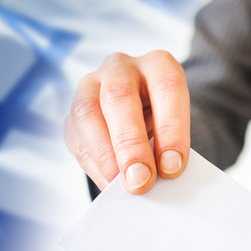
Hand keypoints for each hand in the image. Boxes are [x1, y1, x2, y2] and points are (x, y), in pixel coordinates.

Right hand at [64, 50, 189, 193]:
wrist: (143, 113)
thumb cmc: (165, 120)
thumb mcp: (177, 125)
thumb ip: (169, 147)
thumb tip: (157, 177)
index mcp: (159, 64)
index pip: (167, 88)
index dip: (171, 129)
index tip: (172, 167)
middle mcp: (122, 67)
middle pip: (119, 96)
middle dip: (130, 144)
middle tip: (140, 181)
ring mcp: (92, 84)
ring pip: (88, 112)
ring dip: (104, 154)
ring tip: (120, 185)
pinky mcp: (73, 110)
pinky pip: (76, 136)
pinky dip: (92, 164)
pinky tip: (107, 183)